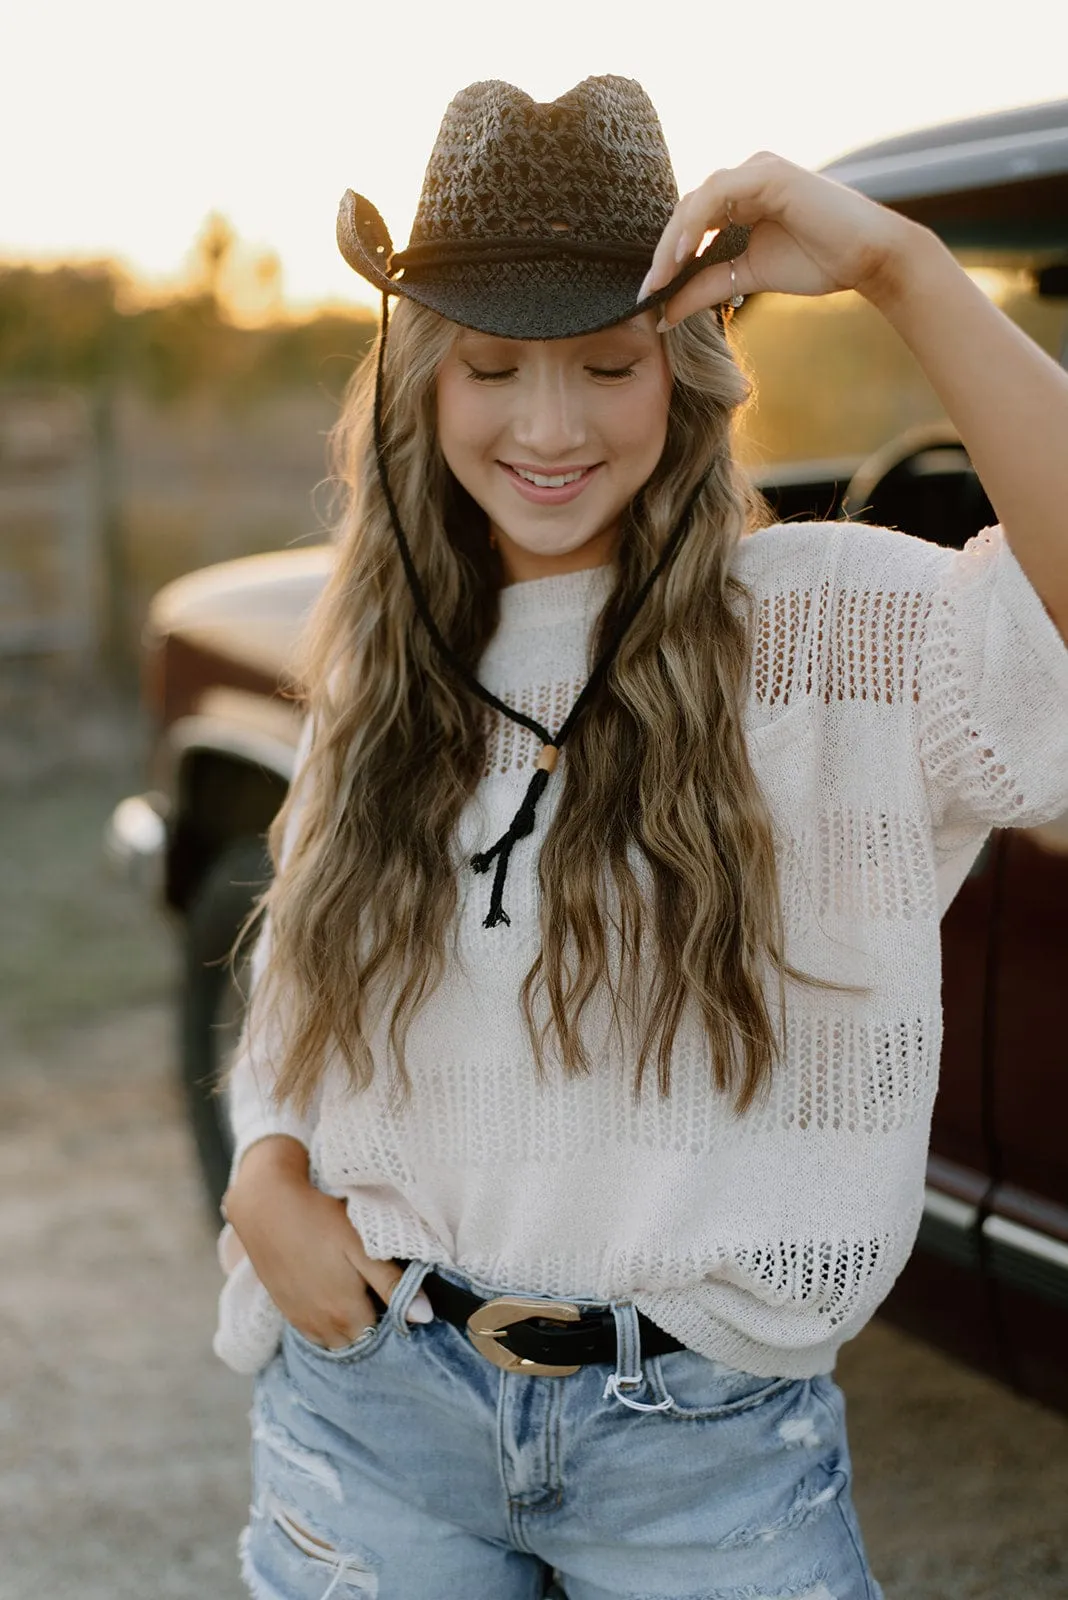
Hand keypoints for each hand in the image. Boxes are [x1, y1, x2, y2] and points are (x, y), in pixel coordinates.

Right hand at [223, 1137, 430, 1348]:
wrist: (266, 1207)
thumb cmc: (320, 1221)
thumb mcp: (362, 1247)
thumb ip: (392, 1284)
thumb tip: (424, 1317)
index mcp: (345, 1313)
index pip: (379, 1337)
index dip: (391, 1321)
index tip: (397, 1301)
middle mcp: (321, 1326)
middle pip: (355, 1343)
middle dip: (370, 1330)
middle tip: (379, 1298)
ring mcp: (300, 1319)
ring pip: (332, 1342)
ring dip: (347, 1330)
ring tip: (357, 1299)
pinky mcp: (284, 1308)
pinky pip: (311, 1333)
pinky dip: (325, 1325)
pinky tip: (330, 1297)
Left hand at [639, 152, 918, 325]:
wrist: (869, 259)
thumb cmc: (818, 263)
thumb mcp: (746, 278)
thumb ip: (705, 287)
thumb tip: (664, 312)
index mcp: (741, 198)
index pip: (691, 224)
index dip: (668, 258)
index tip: (651, 295)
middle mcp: (746, 179)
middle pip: (688, 211)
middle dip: (664, 253)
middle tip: (648, 292)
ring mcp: (758, 171)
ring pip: (697, 201)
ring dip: (674, 241)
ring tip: (661, 278)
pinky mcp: (769, 173)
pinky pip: (718, 193)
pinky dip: (696, 222)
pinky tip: (685, 253)